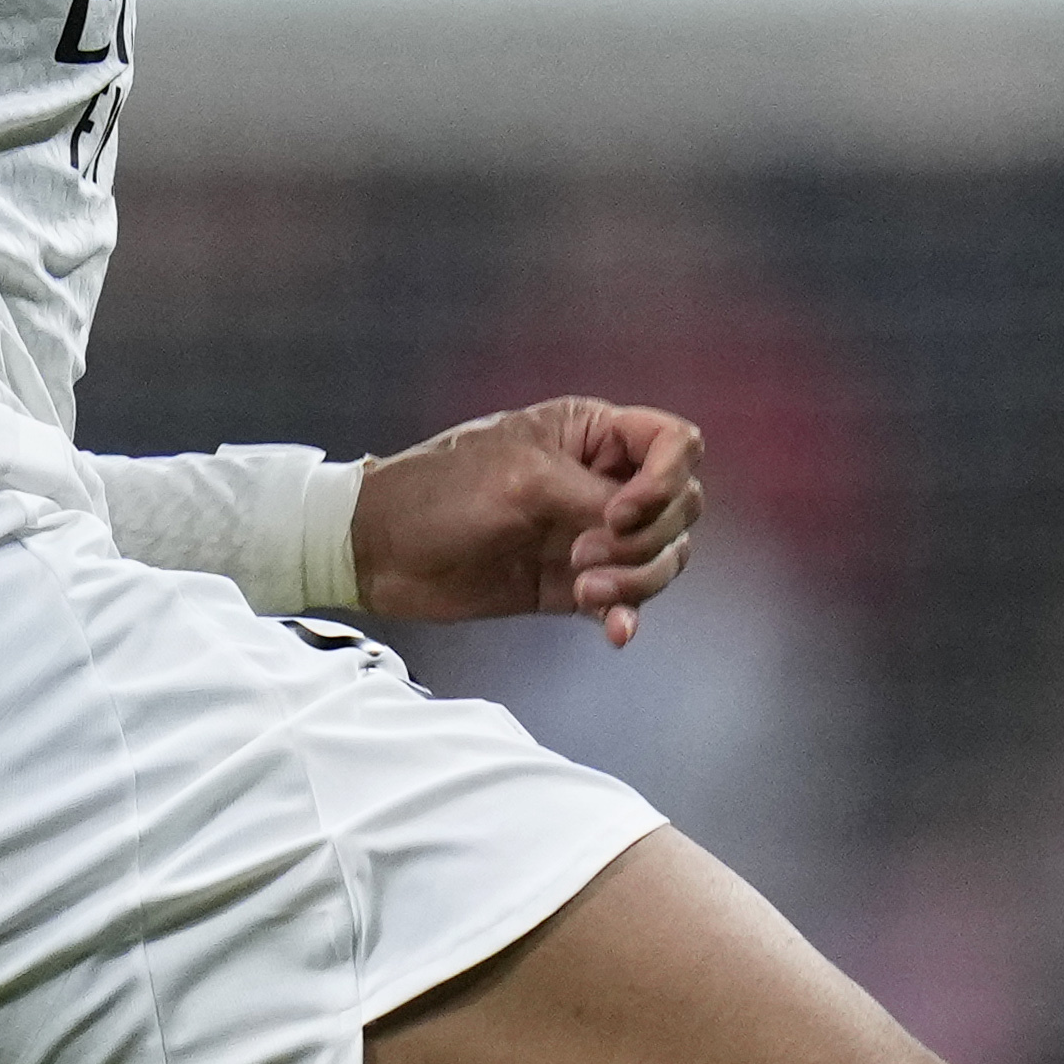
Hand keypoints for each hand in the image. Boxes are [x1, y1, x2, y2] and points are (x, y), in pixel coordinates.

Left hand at [350, 397, 705, 640]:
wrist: (382, 551)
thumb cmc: (440, 493)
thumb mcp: (523, 480)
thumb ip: (593, 497)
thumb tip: (642, 525)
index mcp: (592, 433)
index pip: (675, 443)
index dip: (665, 480)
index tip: (620, 511)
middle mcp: (601, 480)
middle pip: (680, 507)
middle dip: (647, 538)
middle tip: (585, 551)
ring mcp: (590, 534)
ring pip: (661, 558)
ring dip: (637, 580)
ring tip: (584, 591)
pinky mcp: (573, 583)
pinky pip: (625, 601)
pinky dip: (627, 615)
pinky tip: (614, 631)